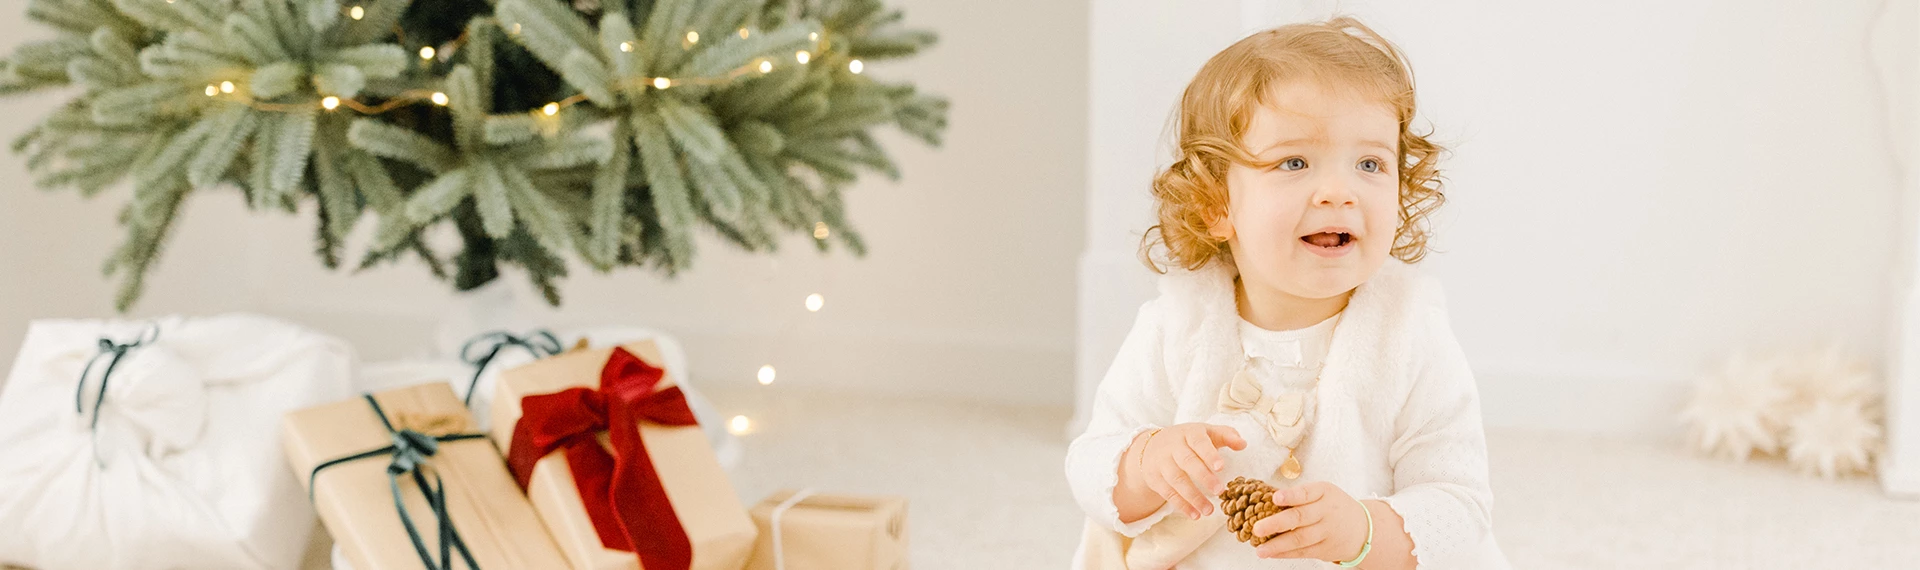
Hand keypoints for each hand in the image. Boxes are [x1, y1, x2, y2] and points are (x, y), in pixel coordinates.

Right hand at [1130, 423, 1245, 518]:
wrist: (1151, 445)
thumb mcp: (1206, 433)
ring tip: (1209, 511)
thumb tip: (1243, 444)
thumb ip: (1226, 435)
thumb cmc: (1188, 440)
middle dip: (1203, 477)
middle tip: (1219, 491)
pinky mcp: (1154, 478)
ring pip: (1176, 480)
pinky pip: (1167, 493)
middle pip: (1187, 461)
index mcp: (1189, 433)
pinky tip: (1195, 514)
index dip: (1209, 454)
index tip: (1221, 467)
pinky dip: (1181, 505)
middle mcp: (1173, 446)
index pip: (1199, 442)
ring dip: (1193, 497)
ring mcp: (1161, 462)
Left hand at [1250, 481, 1368, 561]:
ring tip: (1260, 549)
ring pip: (1300, 539)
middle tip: (1257, 528)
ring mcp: (1327, 532)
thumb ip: (1299, 495)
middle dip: (1277, 524)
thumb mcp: (1323, 493)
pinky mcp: (1325, 549)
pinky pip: (1303, 552)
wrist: (1362, 529)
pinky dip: (1285, 554)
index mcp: (1324, 492)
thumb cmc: (1334, 507)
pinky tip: (1271, 553)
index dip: (1291, 496)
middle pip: (1300, 517)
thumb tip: (1265, 499)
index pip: (1306, 493)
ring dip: (1278, 545)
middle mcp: (1326, 512)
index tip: (1275, 498)